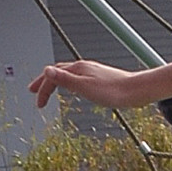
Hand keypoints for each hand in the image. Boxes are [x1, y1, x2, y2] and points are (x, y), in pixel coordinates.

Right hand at [30, 60, 155, 110]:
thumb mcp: (85, 88)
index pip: (52, 76)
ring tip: (50, 90)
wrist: (138, 91)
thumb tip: (46, 70)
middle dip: (44, 81)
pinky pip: (79, 78)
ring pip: (68, 74)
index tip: (38, 103)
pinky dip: (70, 83)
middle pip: (57, 72)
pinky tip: (76, 89)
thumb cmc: (115, 91)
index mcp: (77, 68)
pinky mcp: (101, 78)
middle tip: (33, 91)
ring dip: (56, 81)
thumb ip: (65, 80)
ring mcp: (92, 72)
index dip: (42, 89)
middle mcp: (84, 67)